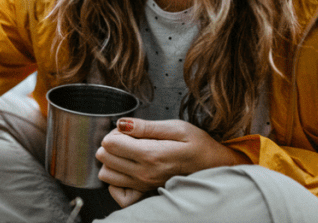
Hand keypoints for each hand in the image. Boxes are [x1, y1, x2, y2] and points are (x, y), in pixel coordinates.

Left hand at [95, 118, 246, 207]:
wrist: (214, 167)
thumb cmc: (198, 145)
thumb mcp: (176, 127)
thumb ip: (145, 126)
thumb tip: (120, 124)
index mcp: (151, 155)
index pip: (109, 143)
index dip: (116, 132)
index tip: (130, 131)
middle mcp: (144, 174)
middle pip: (104, 157)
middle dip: (112, 144)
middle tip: (129, 140)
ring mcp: (143, 186)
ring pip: (106, 174)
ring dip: (112, 161)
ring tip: (128, 154)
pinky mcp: (143, 193)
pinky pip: (115, 191)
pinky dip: (116, 179)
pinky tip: (128, 168)